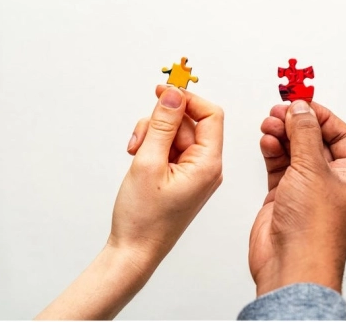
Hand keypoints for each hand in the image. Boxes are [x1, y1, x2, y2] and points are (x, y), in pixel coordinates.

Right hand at [113, 85, 223, 267]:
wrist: (134, 253)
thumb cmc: (144, 218)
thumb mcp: (148, 162)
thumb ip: (162, 124)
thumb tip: (174, 94)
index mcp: (209, 163)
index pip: (211, 115)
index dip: (188, 99)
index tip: (163, 92)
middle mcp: (207, 166)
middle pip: (189, 123)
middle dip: (160, 123)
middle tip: (139, 141)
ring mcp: (194, 172)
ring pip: (175, 134)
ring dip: (152, 135)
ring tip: (135, 155)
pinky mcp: (181, 177)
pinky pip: (170, 149)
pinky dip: (152, 148)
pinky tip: (138, 160)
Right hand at [249, 101, 345, 295]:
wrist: (291, 265)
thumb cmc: (316, 230)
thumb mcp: (313, 169)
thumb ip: (304, 133)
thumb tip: (301, 109)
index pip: (342, 134)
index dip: (321, 115)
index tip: (302, 101)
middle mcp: (337, 182)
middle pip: (317, 140)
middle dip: (297, 124)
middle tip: (281, 110)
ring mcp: (311, 190)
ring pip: (296, 151)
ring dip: (283, 135)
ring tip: (270, 123)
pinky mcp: (288, 198)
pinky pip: (281, 166)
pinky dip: (274, 151)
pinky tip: (268, 141)